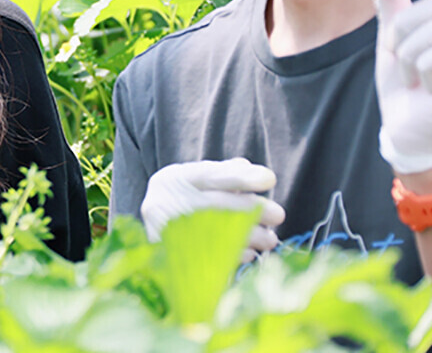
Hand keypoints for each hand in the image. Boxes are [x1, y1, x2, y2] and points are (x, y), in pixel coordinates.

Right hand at [140, 157, 284, 261]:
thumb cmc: (184, 196)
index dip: (240, 178)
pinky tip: (251, 253)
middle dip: (251, 210)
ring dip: (249, 237)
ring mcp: (165, 232)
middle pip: (214, 205)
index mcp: (174, 179)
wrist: (153, 220)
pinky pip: (209, 259)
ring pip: (214, 234)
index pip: (210, 176)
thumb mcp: (198, 178)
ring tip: (271, 239)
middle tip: (278, 214)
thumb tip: (253, 172)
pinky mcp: (170, 259)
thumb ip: (226, 173)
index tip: (270, 179)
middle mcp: (164, 203)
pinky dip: (234, 255)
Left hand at [371, 0, 431, 174]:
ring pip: (424, 32)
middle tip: (393, 45)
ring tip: (412, 75)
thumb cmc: (405, 80)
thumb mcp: (394, 35)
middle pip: (431, 7)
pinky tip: (421, 88)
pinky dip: (413, 72)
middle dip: (404, 25)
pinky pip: (426, 59)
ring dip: (405, 54)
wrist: (408, 127)